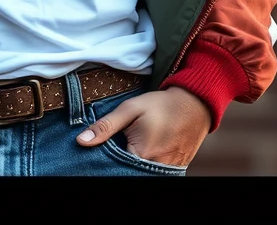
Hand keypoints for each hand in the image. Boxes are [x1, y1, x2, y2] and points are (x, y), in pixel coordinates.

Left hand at [75, 86, 211, 166]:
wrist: (194, 105)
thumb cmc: (160, 105)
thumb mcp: (130, 109)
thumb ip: (105, 126)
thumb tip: (81, 141)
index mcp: (141, 155)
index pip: (113, 167)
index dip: (105, 157)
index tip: (104, 147)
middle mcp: (154, 169)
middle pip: (127, 171)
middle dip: (119, 161)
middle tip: (124, 140)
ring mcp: (167, 172)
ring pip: (140, 172)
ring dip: (133, 162)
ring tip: (135, 142)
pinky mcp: (175, 170)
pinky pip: (154, 172)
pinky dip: (146, 163)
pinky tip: (146, 148)